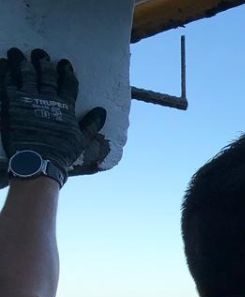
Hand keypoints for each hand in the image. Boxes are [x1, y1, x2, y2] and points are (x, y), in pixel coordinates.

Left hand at [1, 48, 106, 184]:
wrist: (36, 162)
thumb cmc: (60, 154)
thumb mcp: (81, 141)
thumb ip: (91, 124)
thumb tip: (101, 111)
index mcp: (65, 107)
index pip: (68, 84)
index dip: (66, 72)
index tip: (64, 63)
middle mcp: (47, 99)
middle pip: (46, 75)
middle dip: (43, 62)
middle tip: (40, 52)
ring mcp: (28, 99)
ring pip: (25, 75)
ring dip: (21, 62)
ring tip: (17, 52)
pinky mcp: (11, 103)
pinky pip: (7, 82)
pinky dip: (5, 71)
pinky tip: (3, 62)